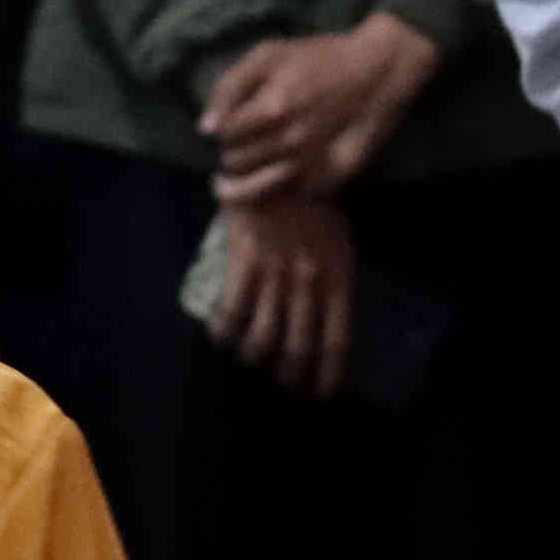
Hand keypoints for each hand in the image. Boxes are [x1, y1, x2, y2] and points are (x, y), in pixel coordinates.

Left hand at [202, 12, 440, 202]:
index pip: (224, 138)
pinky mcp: (329, 179)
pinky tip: (283, 168)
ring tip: (251, 164)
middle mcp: (290, 143)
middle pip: (236, 166)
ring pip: (257, 189)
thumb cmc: (320, 58)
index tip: (232, 125)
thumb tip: (206, 128)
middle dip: (232, 155)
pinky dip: (280, 186)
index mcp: (272, 110)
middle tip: (244, 143)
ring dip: (249, 177)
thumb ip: (230, 88)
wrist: (378, 71)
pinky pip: (288, 193)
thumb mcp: (269, 55)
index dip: (222, 131)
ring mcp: (311, 165)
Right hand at [202, 195, 351, 399]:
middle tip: (284, 388)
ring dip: (255, 358)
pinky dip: (224, 332)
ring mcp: (276, 274)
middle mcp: (310, 283)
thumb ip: (334, 276)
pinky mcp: (245, 261)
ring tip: (251, 362)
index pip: (337, 342)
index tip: (320, 394)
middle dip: (290, 377)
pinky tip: (221, 338)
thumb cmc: (313, 202)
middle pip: (299, 348)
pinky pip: (232, 310)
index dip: (327, 375)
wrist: (281, 165)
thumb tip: (327, 313)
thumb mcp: (339, 241)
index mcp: (338, 279)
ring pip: (263, 337)